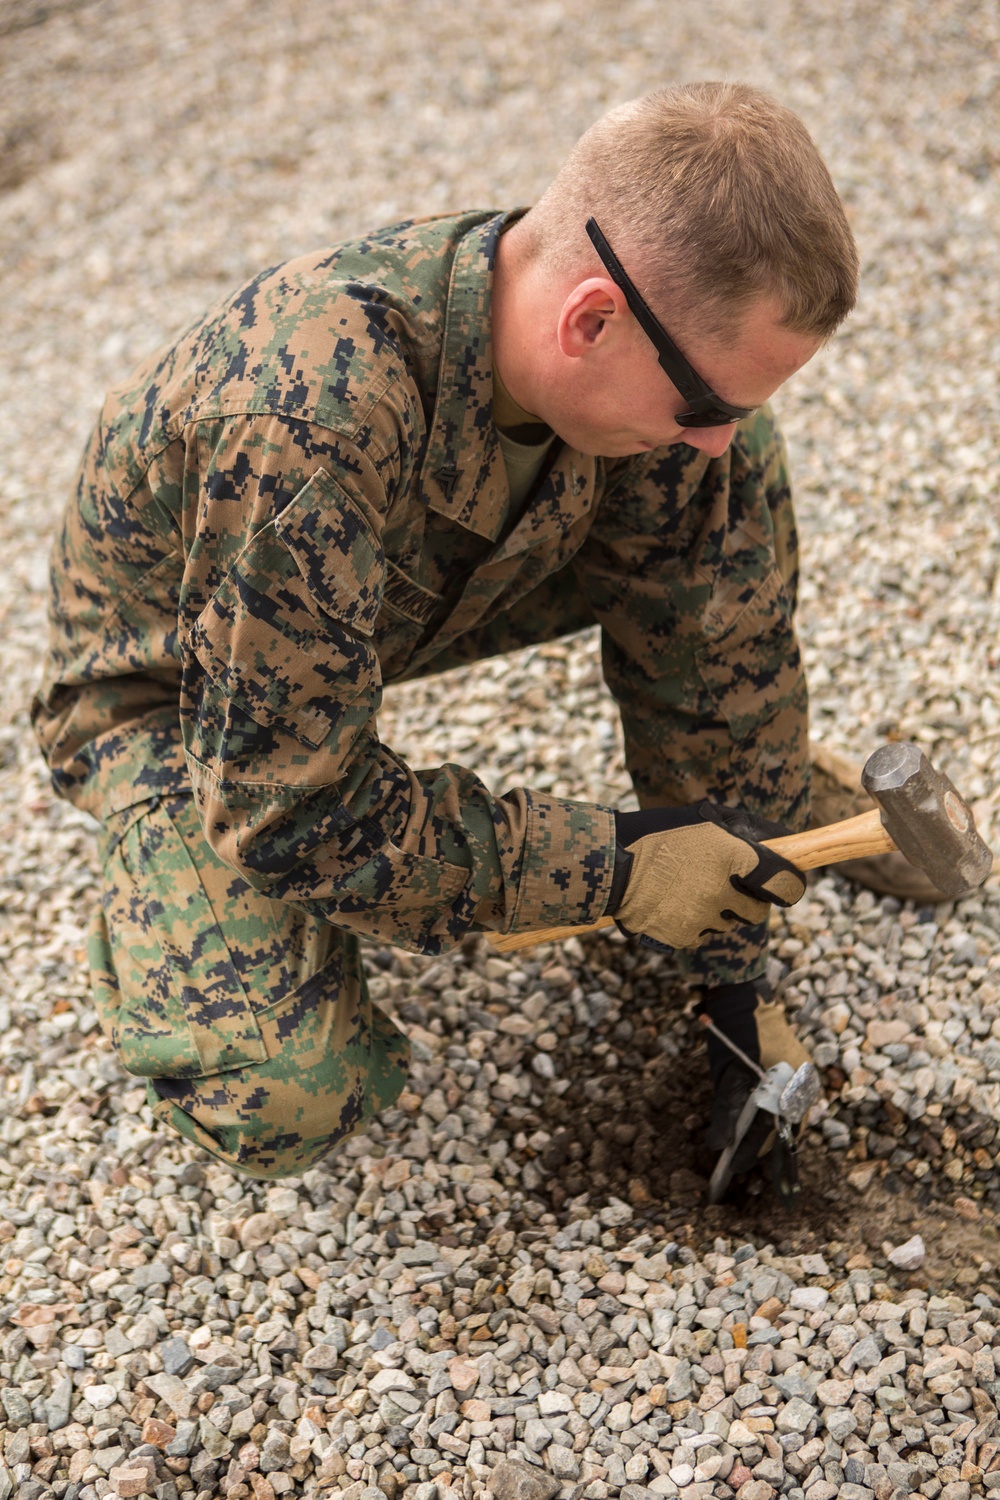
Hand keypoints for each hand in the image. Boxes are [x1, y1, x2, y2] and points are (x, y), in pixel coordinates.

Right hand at [611, 802, 804, 949]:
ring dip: (719, 911)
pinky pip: (702, 935)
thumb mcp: (705, 819)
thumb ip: (748, 829)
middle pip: (758, 912)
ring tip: (690, 889)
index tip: (785, 882)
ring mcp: (703, 917)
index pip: (787, 885)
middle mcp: (724, 891)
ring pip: (729, 924)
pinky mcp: (683, 937)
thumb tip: (786, 836)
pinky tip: (673, 903)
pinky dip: (693, 924)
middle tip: (726, 884)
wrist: (609, 863)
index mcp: (735, 857)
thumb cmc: (659, 833)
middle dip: (749, 900)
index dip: (790, 885)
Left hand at [700, 980, 812, 1183]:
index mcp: (790, 1087)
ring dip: (769, 1132)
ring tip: (745, 1148)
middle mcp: (805, 1086)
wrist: (748, 997)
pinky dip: (773, 1115)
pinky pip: (790, 1103)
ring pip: (788, 1118)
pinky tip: (757, 1123)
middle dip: (761, 1145)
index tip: (734, 1167)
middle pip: (783, 1129)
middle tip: (737, 1161)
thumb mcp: (728, 1074)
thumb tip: (718, 1145)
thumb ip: (726, 1111)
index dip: (750, 1152)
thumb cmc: (736, 1034)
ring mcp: (805, 1079)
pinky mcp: (802, 1072)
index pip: (770, 1132)